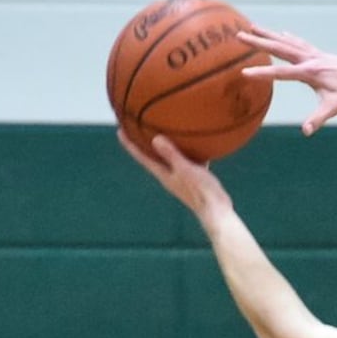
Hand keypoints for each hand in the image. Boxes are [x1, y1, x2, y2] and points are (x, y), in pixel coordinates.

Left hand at [118, 129, 232, 226]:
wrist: (217, 211)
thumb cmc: (201, 192)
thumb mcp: (186, 170)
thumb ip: (172, 155)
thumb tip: (155, 139)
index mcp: (163, 174)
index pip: (142, 157)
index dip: (130, 144)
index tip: (119, 131)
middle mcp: (169, 175)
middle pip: (152, 156)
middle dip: (143, 141)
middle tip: (134, 126)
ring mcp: (181, 177)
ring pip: (169, 157)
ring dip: (165, 145)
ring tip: (162, 130)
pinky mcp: (193, 178)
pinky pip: (186, 160)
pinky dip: (186, 151)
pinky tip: (194, 143)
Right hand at [237, 25, 336, 133]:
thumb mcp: (335, 107)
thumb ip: (319, 118)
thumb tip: (306, 131)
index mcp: (311, 73)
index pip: (281, 73)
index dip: (263, 73)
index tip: (244, 72)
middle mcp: (310, 60)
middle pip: (280, 48)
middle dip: (259, 42)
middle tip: (238, 34)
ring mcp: (315, 55)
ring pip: (287, 42)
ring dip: (269, 34)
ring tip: (253, 26)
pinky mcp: (320, 55)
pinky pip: (299, 43)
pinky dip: (288, 38)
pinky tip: (282, 33)